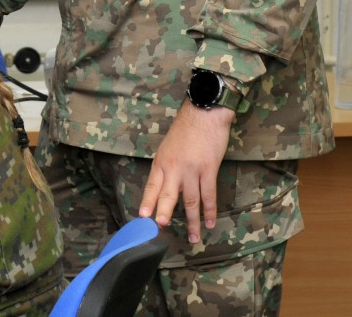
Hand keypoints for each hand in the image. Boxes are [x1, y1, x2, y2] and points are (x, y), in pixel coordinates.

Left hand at [138, 103, 233, 242]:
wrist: (205, 113)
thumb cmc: (187, 128)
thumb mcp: (168, 146)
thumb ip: (166, 166)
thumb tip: (165, 184)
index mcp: (162, 162)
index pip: (151, 186)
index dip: (147, 202)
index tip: (142, 217)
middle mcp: (174, 168)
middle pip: (167, 196)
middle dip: (164, 214)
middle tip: (161, 229)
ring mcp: (192, 170)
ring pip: (190, 201)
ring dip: (193, 221)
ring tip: (193, 238)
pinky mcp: (209, 170)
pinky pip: (208, 195)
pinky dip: (209, 211)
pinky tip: (209, 222)